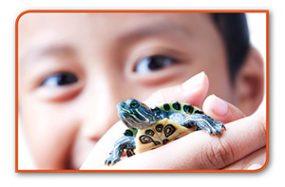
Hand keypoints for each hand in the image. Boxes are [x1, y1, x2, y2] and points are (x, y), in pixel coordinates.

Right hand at [80, 72, 266, 169]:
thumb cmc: (107, 165)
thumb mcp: (127, 127)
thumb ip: (167, 101)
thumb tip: (202, 82)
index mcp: (164, 163)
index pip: (225, 141)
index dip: (257, 123)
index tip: (270, 105)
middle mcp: (185, 181)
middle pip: (244, 161)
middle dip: (256, 132)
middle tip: (239, 110)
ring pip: (243, 171)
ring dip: (249, 145)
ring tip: (220, 122)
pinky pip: (231, 175)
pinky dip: (238, 159)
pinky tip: (219, 143)